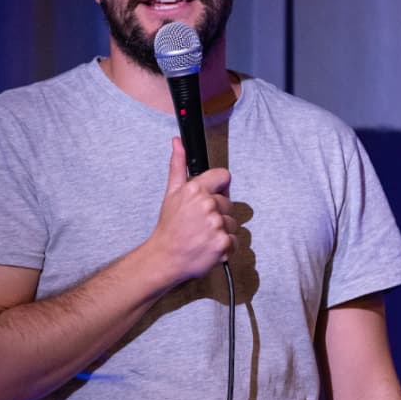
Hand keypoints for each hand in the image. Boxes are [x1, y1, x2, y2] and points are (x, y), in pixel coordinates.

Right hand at [148, 137, 237, 285]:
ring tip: (204, 236)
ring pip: (232, 223)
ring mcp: (216, 224)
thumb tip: (177, 142)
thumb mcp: (171, 192)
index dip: (219, 188)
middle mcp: (207, 205)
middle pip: (229, 203)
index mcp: (196, 189)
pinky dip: (225, 247)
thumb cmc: (169, 227)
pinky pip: (235, 241)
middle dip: (219, 213)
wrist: (165, 257)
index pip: (224, 176)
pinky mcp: (222, 243)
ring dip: (222, 231)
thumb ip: (178, 165)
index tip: (212, 197)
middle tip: (201, 223)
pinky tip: (209, 246)